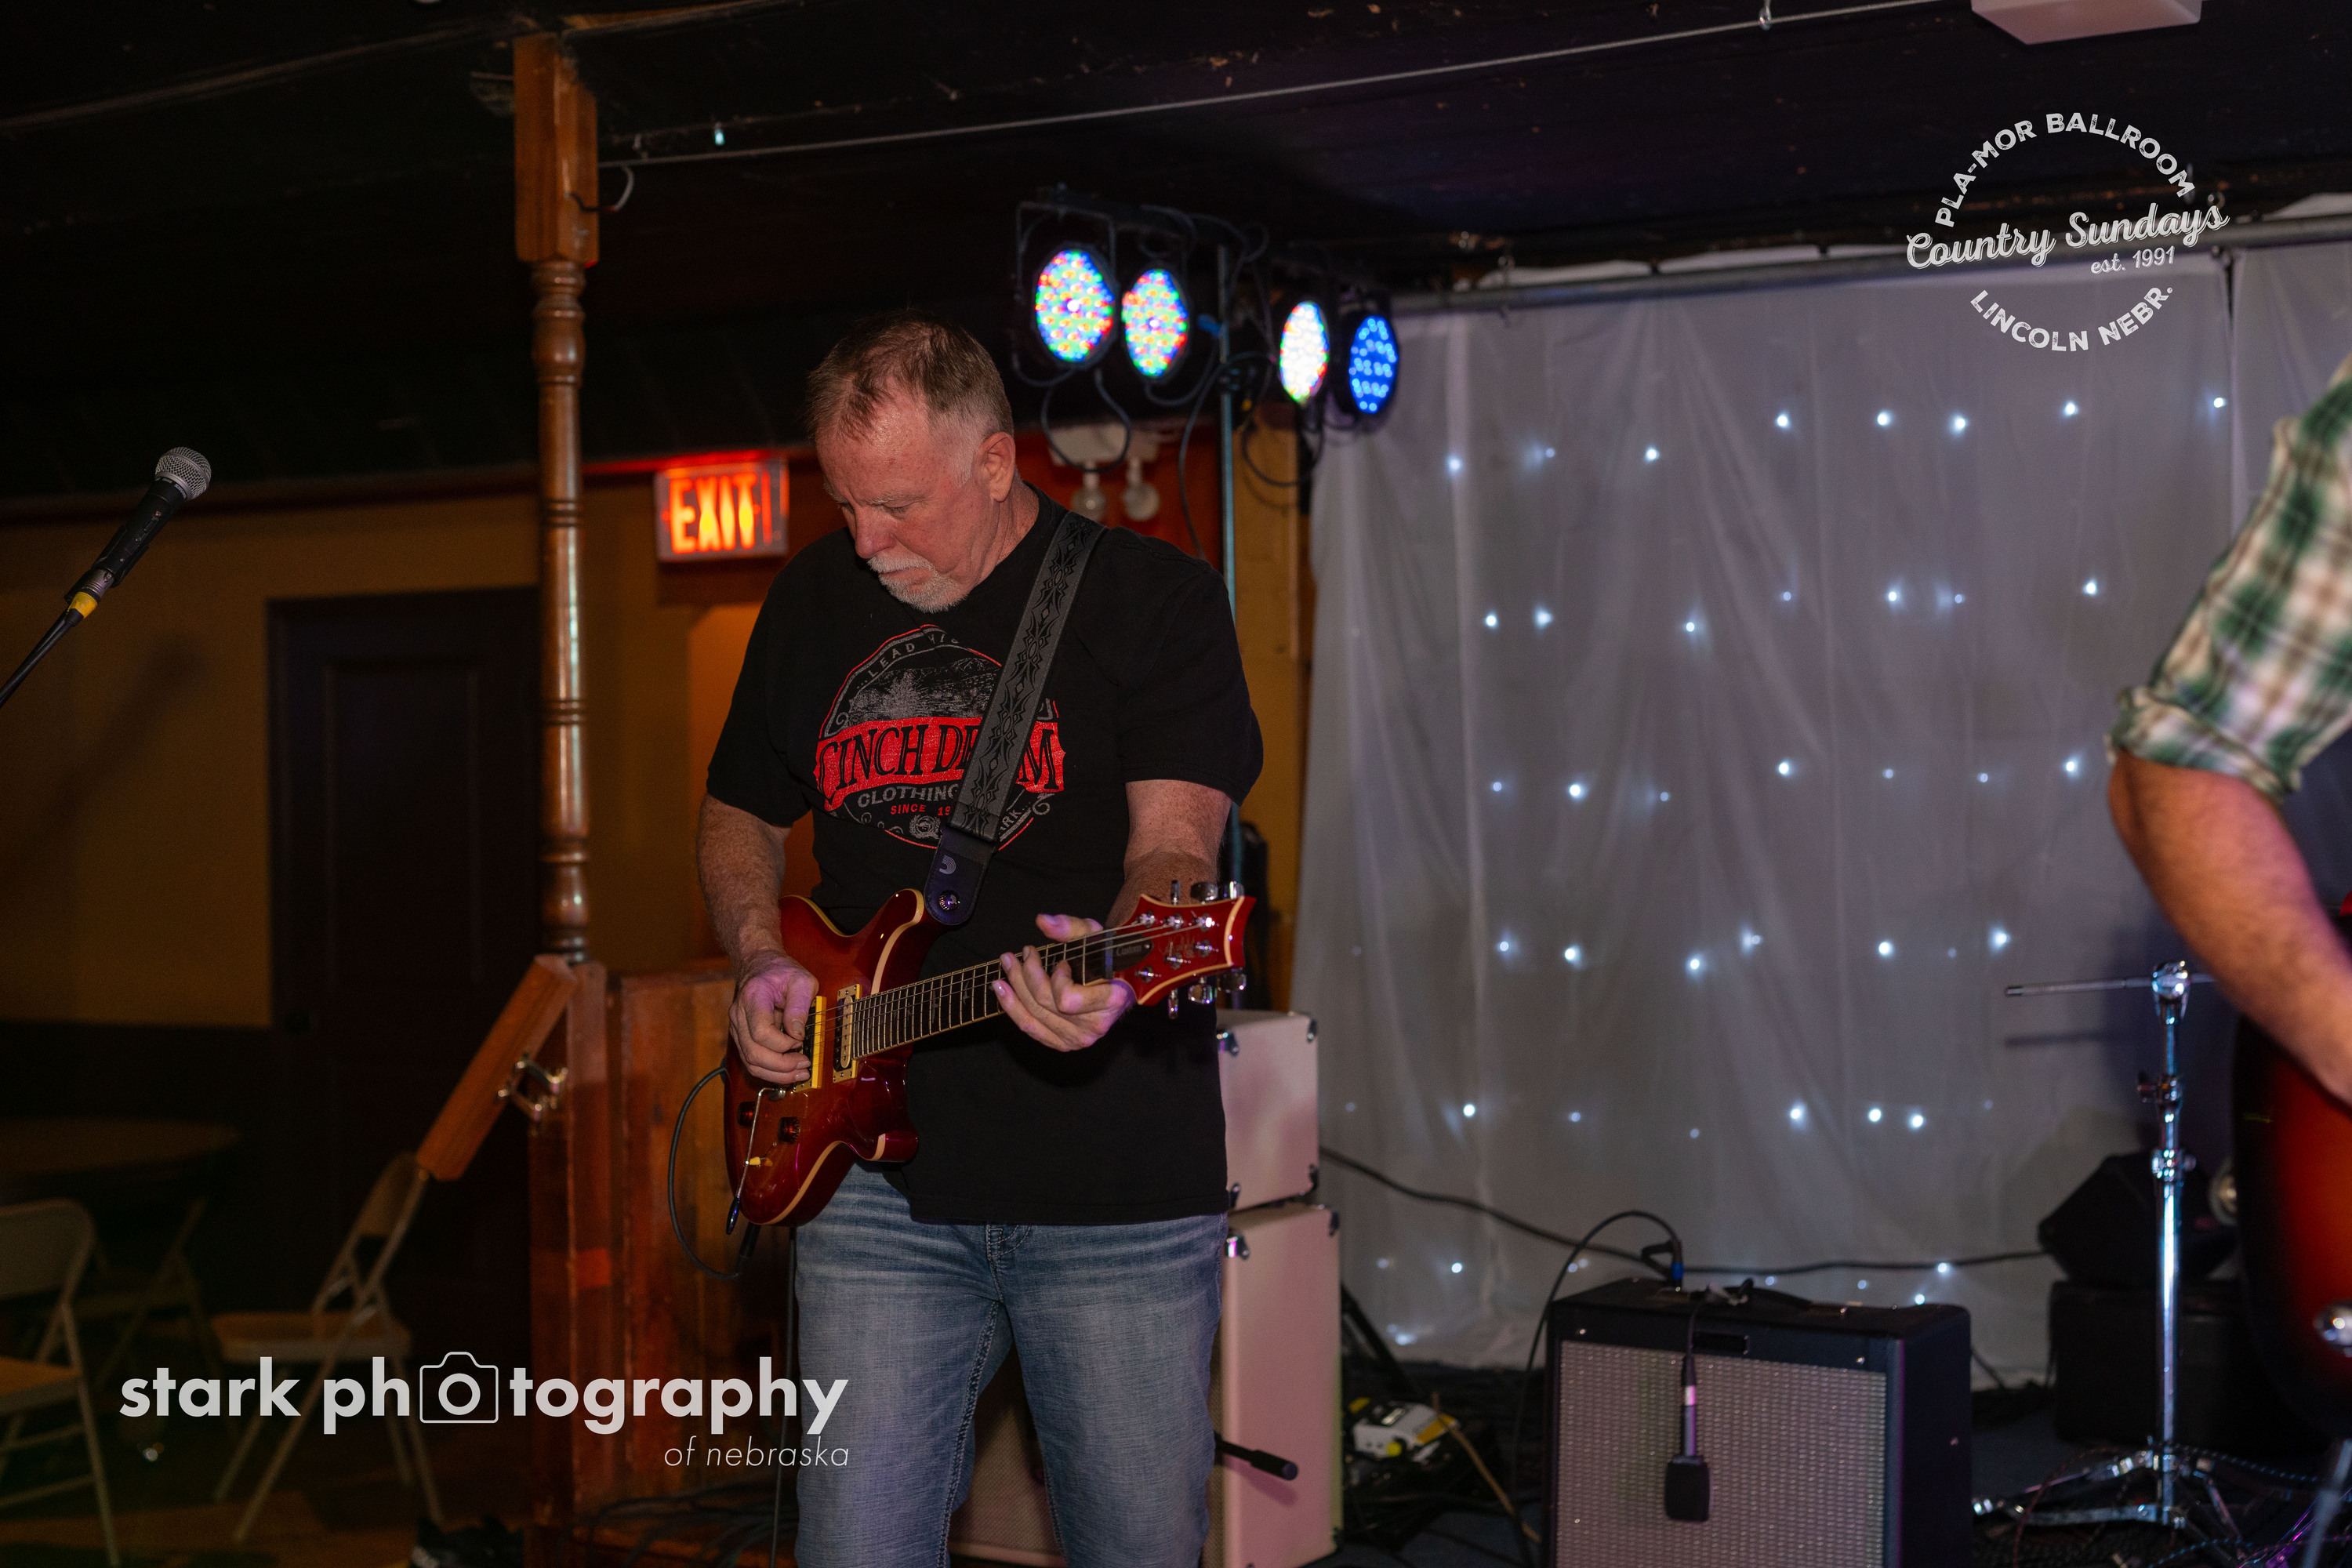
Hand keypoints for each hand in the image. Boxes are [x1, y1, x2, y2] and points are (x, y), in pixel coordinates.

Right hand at [732, 951, 815, 1086]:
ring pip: (751, 1062)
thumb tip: (797, 1034)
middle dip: (781, 1065)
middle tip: (804, 1064)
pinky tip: (787, 1071)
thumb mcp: (801, 981)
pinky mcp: (742, 1037)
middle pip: (754, 1053)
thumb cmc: (781, 972)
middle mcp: (739, 1016)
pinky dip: (770, 1070)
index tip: (800, 1040)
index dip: (782, 1044)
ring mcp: (738, 1028)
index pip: (761, 1033)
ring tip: (799, 1073)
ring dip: (776, 1073)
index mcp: (753, 998)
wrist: (760, 966)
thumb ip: (800, 1006)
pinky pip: (752, 1061)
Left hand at [995, 913, 1134, 1052]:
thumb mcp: (1095, 936)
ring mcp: (1078, 1038)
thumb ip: (1071, 928)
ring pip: (1033, 1015)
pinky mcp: (1063, 1043)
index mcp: (1111, 1002)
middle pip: (1044, 1004)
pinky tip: (1002, 990)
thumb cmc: (1108, 959)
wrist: (1118, 983)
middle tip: (1022, 953)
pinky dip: (1012, 1008)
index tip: (1061, 962)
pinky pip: (1031, 1029)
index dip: (1057, 979)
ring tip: (1007, 965)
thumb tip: (1043, 922)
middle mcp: (1094, 1026)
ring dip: (1015, 987)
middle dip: (1026, 974)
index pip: (1067, 999)